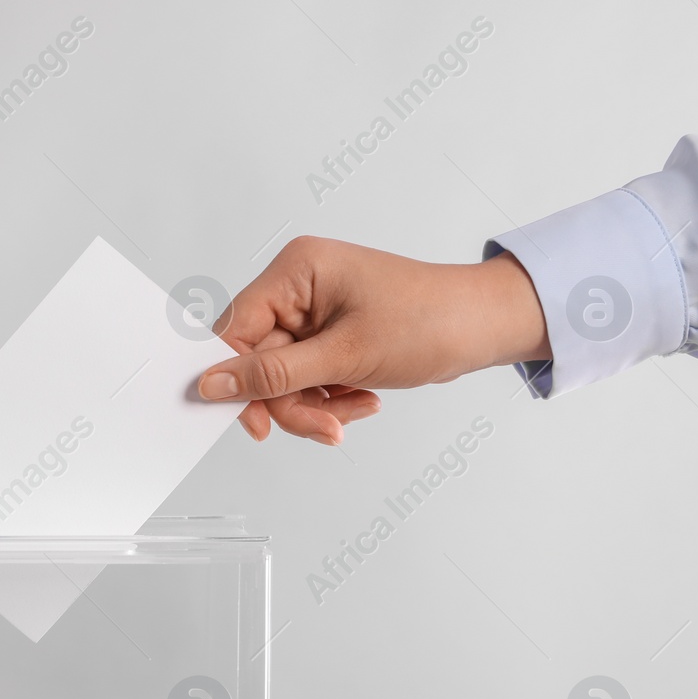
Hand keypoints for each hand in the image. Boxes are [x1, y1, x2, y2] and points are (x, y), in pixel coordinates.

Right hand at [197, 236, 549, 443]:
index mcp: (296, 270)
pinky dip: (330, 399)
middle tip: (324, 427)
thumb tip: (213, 383)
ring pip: (283, 377)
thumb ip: (272, 373)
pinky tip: (361, 399)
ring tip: (352, 412)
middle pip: (260, 360)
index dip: (236, 377)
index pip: (236, 328)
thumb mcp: (345, 355)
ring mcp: (314, 312)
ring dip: (314, 405)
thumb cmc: (429, 321)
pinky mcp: (330, 335)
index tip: (250, 420)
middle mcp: (299, 286)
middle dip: (292, 400)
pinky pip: (307, 378)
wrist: (484, 327)